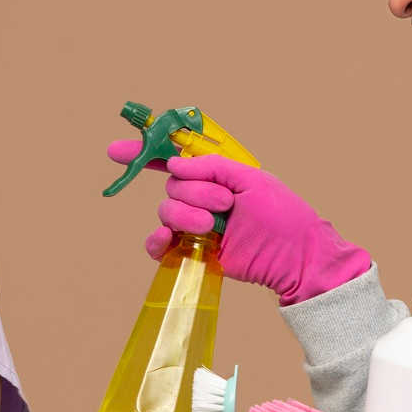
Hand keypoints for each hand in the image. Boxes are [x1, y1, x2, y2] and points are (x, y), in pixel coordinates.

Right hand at [103, 142, 369, 304]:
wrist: (295, 259)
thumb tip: (176, 165)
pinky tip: (169, 240)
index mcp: (217, 175)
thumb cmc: (283, 216)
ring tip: (215, 227)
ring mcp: (196, 223)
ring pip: (167, 211)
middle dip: (195, 192)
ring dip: (187, 216)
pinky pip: (161, 243)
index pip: (175, 158)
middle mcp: (203, 196)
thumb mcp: (252, 180)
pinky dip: (159, 240)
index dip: (145, 153)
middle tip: (225, 204)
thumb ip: (215, 167)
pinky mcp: (193, 250)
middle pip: (172, 185)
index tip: (117, 152)